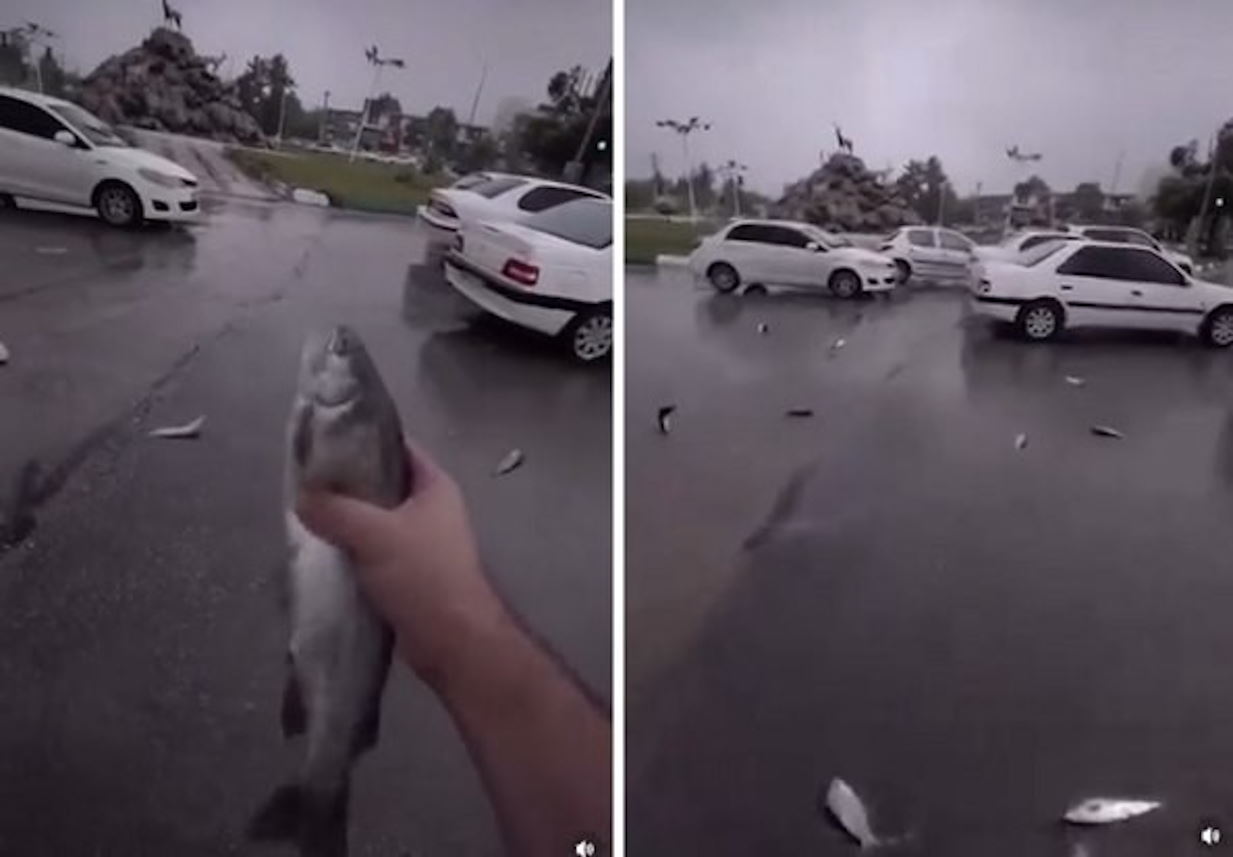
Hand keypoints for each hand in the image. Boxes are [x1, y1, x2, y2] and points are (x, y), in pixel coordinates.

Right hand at [295, 439, 503, 684]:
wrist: (450, 639)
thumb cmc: (422, 574)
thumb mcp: (374, 533)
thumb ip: (335, 511)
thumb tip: (303, 498)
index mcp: (435, 486)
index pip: (399, 448)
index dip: (365, 440)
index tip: (326, 442)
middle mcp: (432, 510)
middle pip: (383, 485)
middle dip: (349, 485)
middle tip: (309, 484)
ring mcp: (422, 544)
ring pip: (376, 521)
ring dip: (348, 522)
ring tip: (310, 517)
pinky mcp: (410, 574)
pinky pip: (374, 552)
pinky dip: (353, 551)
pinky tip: (325, 553)